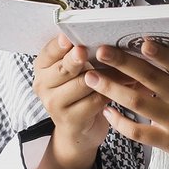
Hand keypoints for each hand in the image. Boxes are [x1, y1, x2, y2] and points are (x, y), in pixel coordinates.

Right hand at [30, 34, 139, 168]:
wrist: (78, 130)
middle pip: (64, 68)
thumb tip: (106, 39)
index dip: (60, 45)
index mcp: (42, 67)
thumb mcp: (75, 72)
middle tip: (90, 51)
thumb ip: (81, 55)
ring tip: (126, 68)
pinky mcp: (70, 119)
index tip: (69, 38)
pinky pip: (94, 100)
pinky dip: (112, 92)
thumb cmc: (80, 93)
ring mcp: (54, 104)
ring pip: (83, 83)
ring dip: (107, 76)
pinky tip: (126, 87)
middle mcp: (43, 85)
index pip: (49, 52)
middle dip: (78, 58)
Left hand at [84, 40, 168, 168]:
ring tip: (92, 78)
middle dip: (123, 63)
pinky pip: (138, 131)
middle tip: (101, 51)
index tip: (142, 41)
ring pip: (138, 101)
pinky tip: (107, 111)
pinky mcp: (168, 142)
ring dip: (112, 88)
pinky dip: (120, 121)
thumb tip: (149, 51)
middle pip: (151, 77)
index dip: (161, 52)